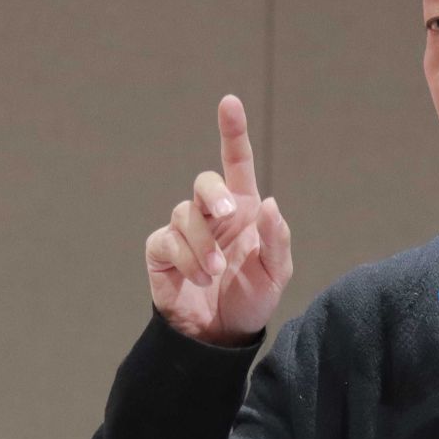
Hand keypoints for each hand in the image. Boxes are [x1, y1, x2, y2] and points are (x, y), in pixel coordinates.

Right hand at [143, 95, 293, 344]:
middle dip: (213, 194)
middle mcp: (213, 215)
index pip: (237, 164)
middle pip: (205, 183)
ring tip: (215, 273)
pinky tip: (200, 278)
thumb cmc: (252, 299)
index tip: (229, 102)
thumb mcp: (276, 273)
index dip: (232, 132)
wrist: (222, 336)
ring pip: (185, 214)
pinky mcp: (163, 251)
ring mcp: (185, 231)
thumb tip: (269, 204)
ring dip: (202, 244)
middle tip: (226, 215)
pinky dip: (187, 259)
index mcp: (244, 210)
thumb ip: (276, 239)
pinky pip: (168, 241)